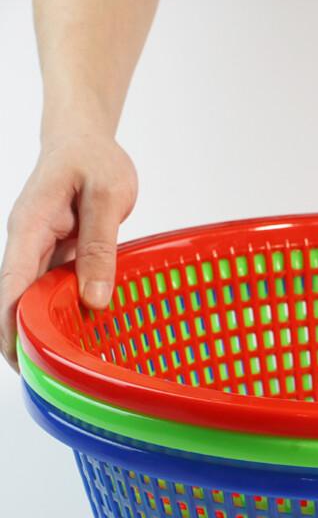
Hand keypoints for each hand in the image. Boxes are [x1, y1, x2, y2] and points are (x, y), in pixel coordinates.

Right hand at [0, 132, 136, 368]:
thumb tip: (94, 300)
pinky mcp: (56, 252)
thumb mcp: (105, 197)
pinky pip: (55, 287)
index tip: (19, 358)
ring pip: (34, 296)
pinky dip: (63, 310)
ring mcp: (40, 249)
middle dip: (23, 338)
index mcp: (31, 227)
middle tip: (44, 380)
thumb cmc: (93, 158)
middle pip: (15, 298)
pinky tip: (79, 333)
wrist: (84, 137)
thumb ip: (99, 246)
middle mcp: (28, 242)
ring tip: (61, 368)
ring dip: (44, 327)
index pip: (12, 283)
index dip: (11, 323)